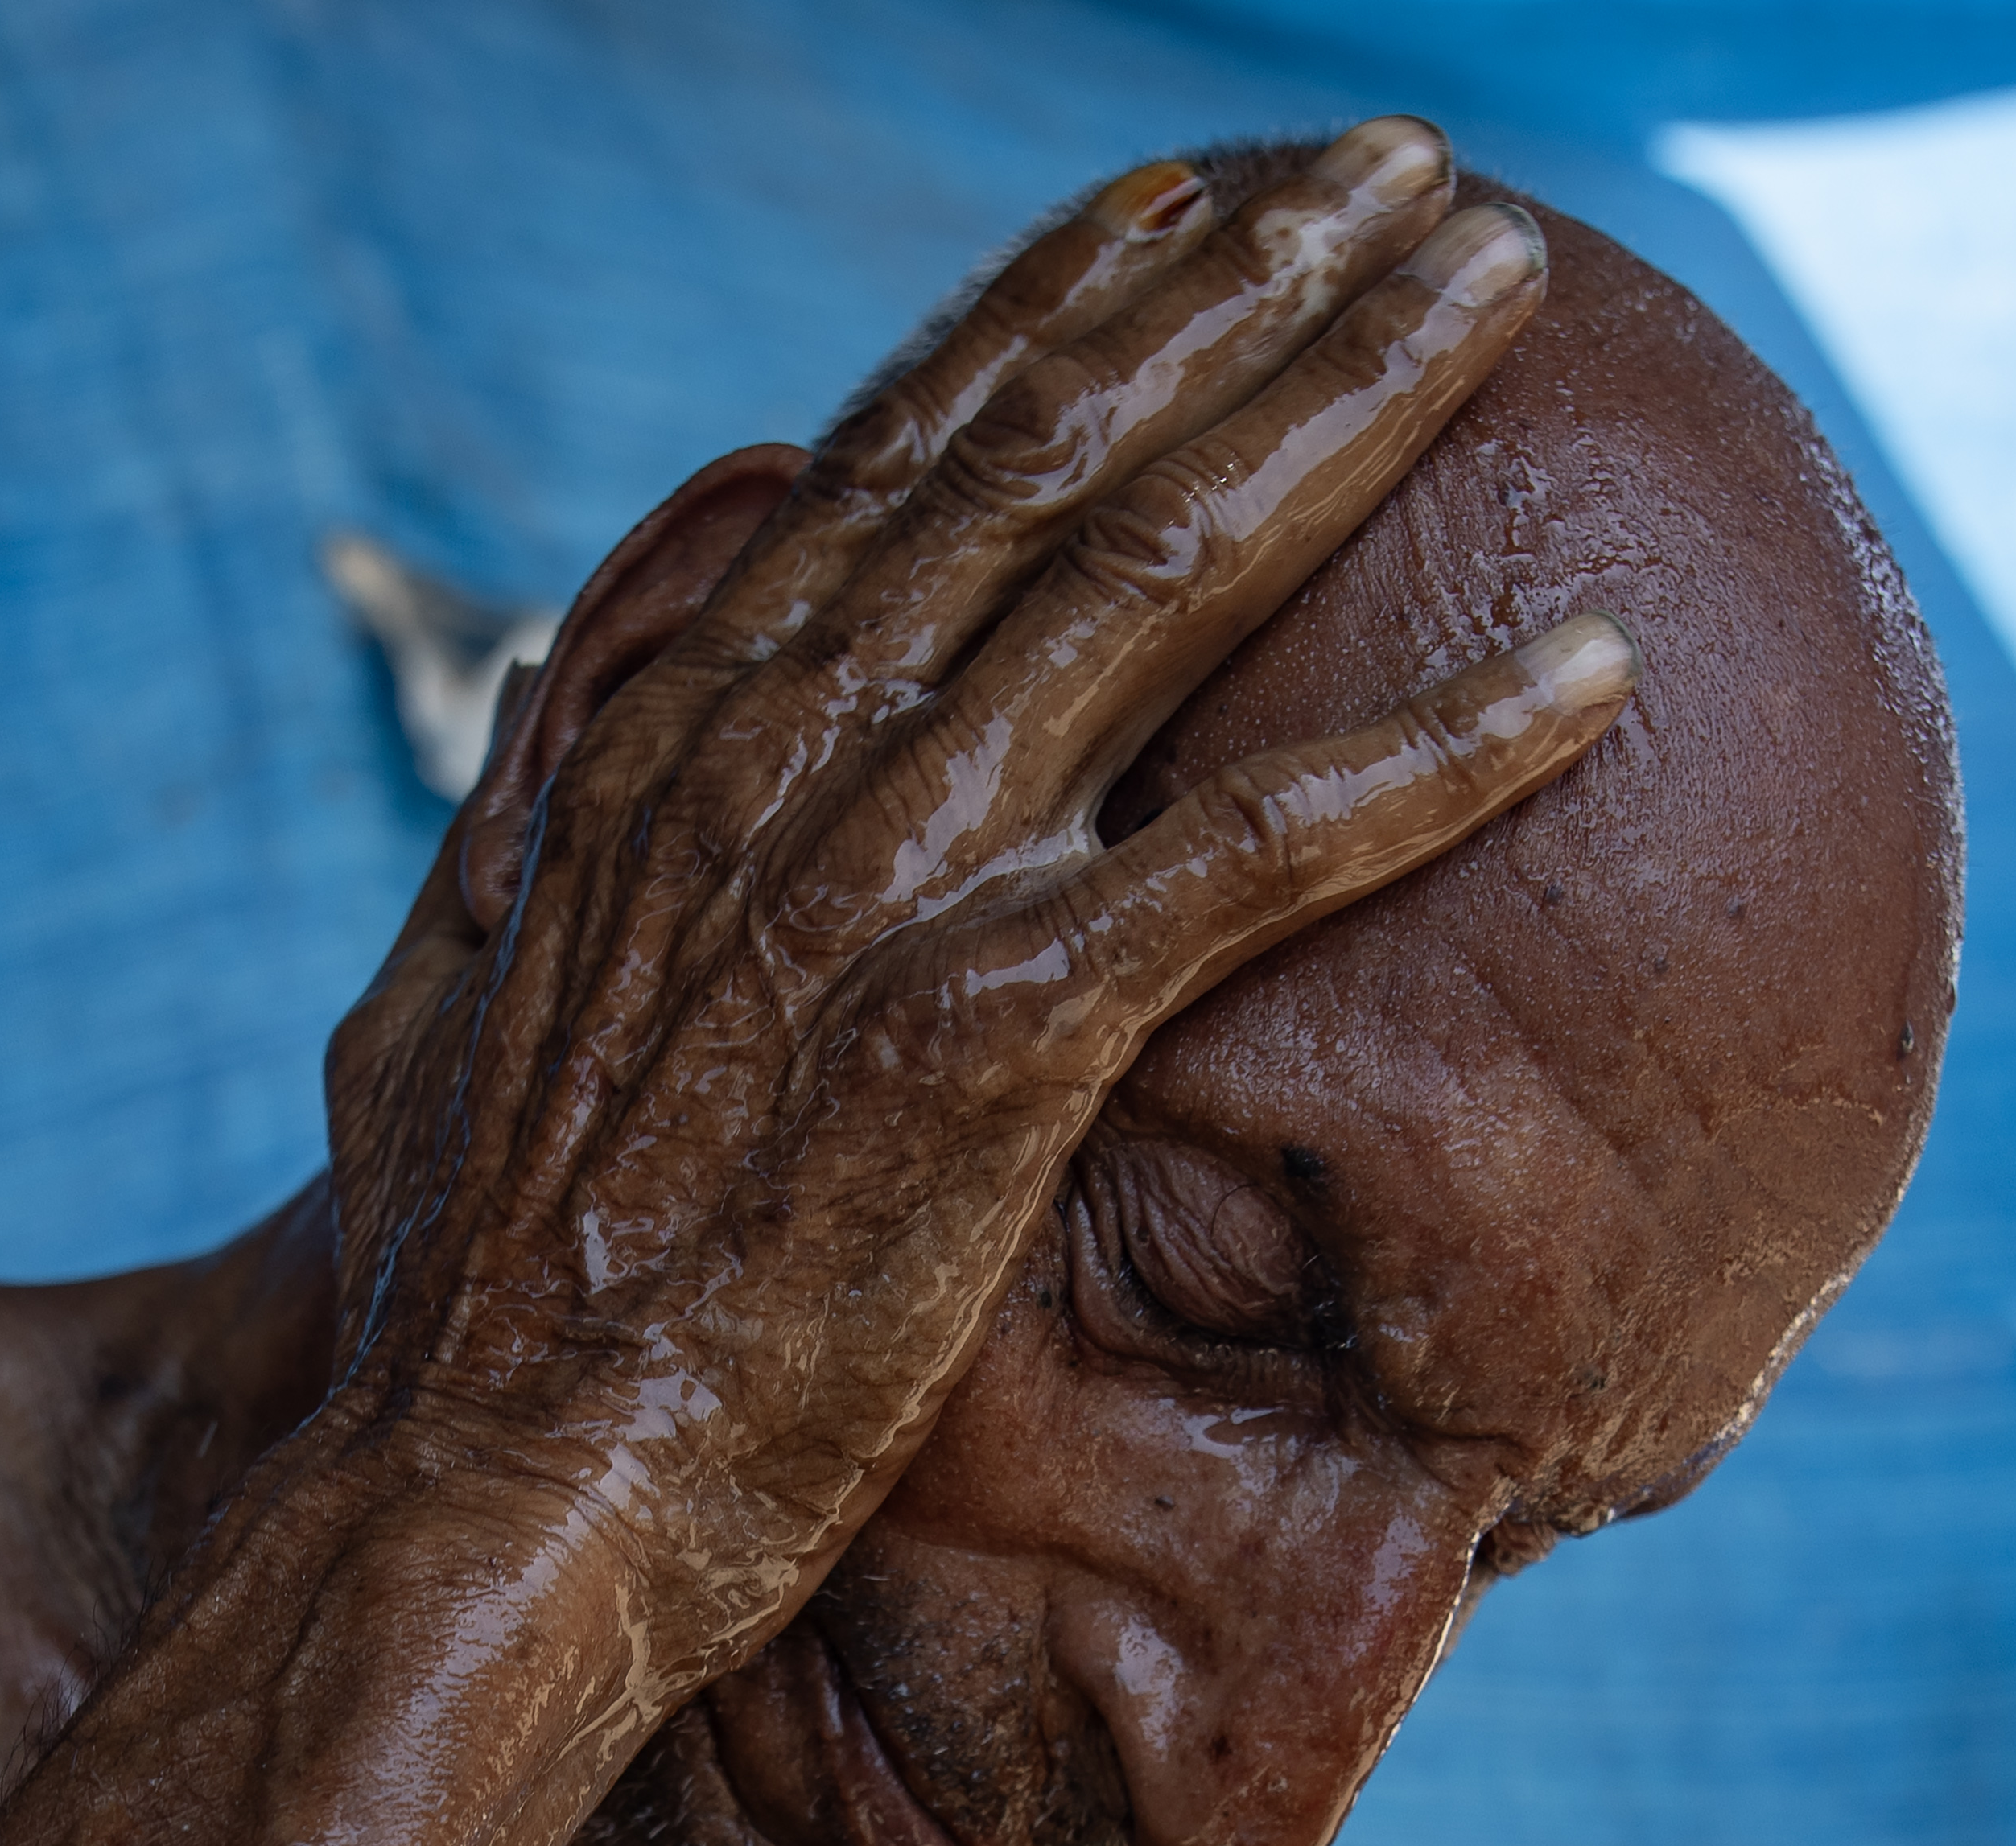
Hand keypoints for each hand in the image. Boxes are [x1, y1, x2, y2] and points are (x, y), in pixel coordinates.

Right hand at [307, 121, 1632, 1712]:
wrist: (474, 1503)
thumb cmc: (454, 1316)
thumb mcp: (424, 1003)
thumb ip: (511, 824)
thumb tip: (541, 690)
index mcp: (666, 743)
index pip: (893, 459)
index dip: (1051, 310)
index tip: (1180, 208)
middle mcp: (779, 760)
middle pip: (1053, 458)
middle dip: (1244, 283)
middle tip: (1402, 172)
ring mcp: (889, 883)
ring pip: (1164, 571)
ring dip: (1350, 402)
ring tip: (1497, 292)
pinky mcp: (995, 1036)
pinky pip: (1267, 856)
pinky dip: (1441, 753)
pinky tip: (1591, 678)